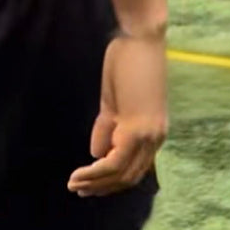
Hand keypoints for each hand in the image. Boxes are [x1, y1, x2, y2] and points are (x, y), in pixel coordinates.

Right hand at [68, 32, 167, 197]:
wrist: (140, 39)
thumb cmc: (129, 61)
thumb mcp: (115, 103)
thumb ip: (108, 129)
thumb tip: (97, 155)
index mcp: (154, 133)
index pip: (135, 169)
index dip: (112, 181)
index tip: (90, 185)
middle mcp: (155, 139)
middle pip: (129, 177)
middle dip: (102, 187)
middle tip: (79, 190)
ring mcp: (148, 136)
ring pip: (121, 174)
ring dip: (95, 183)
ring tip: (74, 185)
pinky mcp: (136, 129)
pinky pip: (114, 161)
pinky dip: (95, 172)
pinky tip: (79, 174)